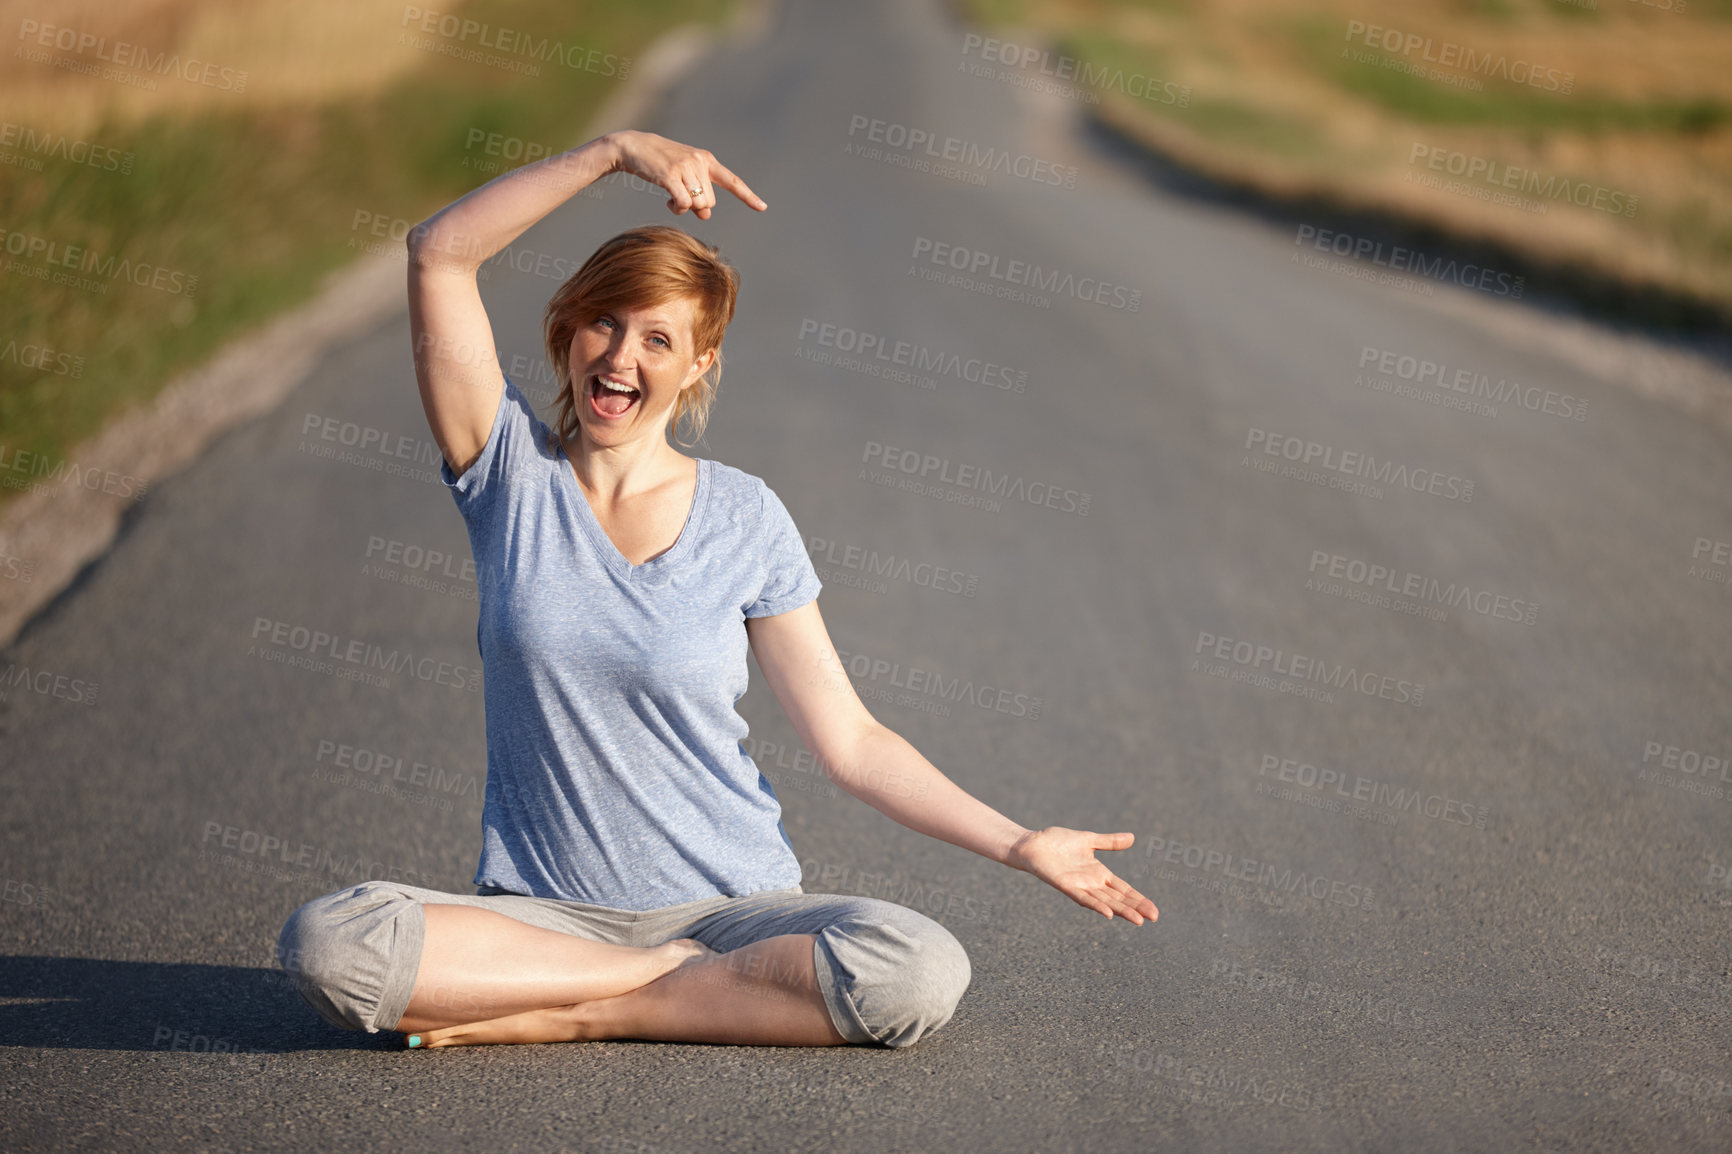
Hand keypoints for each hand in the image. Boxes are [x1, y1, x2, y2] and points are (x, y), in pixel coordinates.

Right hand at [604, 130, 766, 220]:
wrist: (633, 147)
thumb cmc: (659, 164)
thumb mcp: (682, 176)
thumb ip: (697, 194)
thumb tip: (706, 215)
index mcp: (706, 160)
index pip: (731, 180)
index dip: (747, 196)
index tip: (763, 207)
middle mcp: (699, 162)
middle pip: (710, 201)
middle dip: (696, 205)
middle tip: (680, 196)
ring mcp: (685, 167)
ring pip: (697, 204)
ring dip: (684, 207)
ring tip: (672, 196)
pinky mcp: (670, 175)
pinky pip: (683, 203)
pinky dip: (678, 208)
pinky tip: (669, 202)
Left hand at [1006, 827, 1157, 924]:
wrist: (1033, 843)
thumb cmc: (1058, 842)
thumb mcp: (1089, 840)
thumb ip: (1109, 842)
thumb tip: (1132, 838)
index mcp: (1099, 874)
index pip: (1124, 890)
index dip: (1138, 899)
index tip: (1154, 911)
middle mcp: (1091, 884)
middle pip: (1118, 899)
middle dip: (1136, 908)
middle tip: (1154, 917)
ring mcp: (1079, 886)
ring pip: (1105, 902)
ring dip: (1121, 911)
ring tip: (1138, 920)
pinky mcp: (1066, 885)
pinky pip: (1083, 898)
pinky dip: (1097, 905)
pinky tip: (1109, 913)